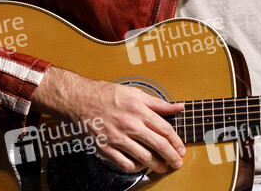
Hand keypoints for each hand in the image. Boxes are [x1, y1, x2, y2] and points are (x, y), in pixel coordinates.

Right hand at [31, 66, 184, 173]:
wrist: (78, 100)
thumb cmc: (106, 95)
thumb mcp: (135, 93)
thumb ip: (158, 103)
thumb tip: (178, 106)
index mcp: (138, 110)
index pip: (164, 129)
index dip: (176, 141)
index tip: (181, 148)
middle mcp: (129, 124)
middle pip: (158, 145)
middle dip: (171, 157)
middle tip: (177, 163)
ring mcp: (117, 138)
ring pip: (143, 157)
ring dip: (156, 165)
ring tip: (162, 167)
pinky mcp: (105, 148)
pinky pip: (124, 163)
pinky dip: (135, 168)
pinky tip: (140, 166)